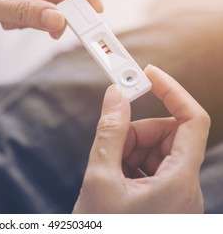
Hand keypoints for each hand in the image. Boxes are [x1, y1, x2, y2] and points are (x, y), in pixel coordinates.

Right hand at [73, 65, 209, 212]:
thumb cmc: (105, 230)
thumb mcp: (100, 179)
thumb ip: (109, 132)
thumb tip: (115, 96)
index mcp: (180, 182)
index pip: (193, 120)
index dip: (173, 91)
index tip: (148, 75)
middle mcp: (185, 187)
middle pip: (167, 136)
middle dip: (136, 133)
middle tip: (110, 147)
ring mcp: (176, 194)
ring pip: (156, 151)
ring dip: (129, 150)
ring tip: (108, 171)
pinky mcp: (164, 198)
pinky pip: (151, 166)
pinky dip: (130, 164)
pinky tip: (114, 179)